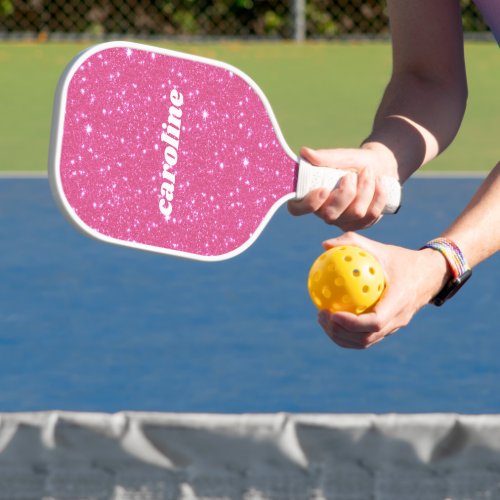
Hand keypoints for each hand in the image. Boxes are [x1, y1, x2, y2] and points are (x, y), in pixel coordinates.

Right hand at [288, 145, 397, 230]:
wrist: (379, 166)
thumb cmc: (353, 161)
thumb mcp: (341, 156)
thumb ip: (324, 157)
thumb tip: (305, 152)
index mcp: (310, 196)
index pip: (297, 209)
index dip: (308, 204)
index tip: (323, 189)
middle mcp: (324, 212)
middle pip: (330, 215)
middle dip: (346, 193)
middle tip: (351, 174)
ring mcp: (343, 221)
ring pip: (355, 213)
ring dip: (365, 189)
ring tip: (368, 172)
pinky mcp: (361, 224)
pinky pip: (371, 215)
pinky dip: (378, 195)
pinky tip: (379, 181)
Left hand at [316, 232, 449, 348]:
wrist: (429, 275)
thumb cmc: (401, 259)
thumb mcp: (380, 248)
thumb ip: (353, 243)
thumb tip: (324, 245)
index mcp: (399, 301)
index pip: (375, 322)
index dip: (352, 323)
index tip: (332, 313)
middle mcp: (398, 319)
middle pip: (366, 338)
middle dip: (340, 332)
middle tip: (321, 314)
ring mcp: (394, 327)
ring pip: (365, 342)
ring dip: (341, 336)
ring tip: (322, 319)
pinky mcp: (389, 329)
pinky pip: (366, 337)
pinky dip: (347, 333)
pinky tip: (331, 318)